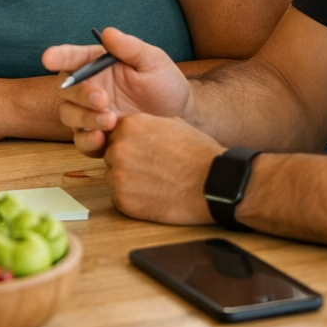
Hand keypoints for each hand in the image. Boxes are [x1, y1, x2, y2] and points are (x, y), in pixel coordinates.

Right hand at [42, 27, 192, 155]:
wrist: (180, 117)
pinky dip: (87, 140)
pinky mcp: (97, 136)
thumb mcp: (153, 61)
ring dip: (84, 118)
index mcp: (96, 64)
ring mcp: (89, 113)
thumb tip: (107, 33)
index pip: (71, 57)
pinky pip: (81, 141)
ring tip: (111, 120)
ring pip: (68, 115)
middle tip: (101, 99)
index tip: (48, 58)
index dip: (58, 56)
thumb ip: (130, 47)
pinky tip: (102, 138)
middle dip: (79, 94)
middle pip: (65, 89)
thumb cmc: (164, 83)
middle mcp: (88, 88)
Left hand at [104, 114, 222, 224]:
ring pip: (114, 178)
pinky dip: (135, 200)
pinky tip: (156, 197)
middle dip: (128, 163)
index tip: (146, 152)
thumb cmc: (199, 153)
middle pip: (112, 156)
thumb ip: (148, 125)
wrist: (215, 184)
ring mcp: (118, 176)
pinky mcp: (123, 201)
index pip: (115, 133)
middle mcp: (117, 149)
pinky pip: (120, 199)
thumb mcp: (174, 124)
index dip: (131, 144)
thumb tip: (138, 129)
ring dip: (130, 182)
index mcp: (128, 126)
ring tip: (157, 183)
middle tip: (154, 169)